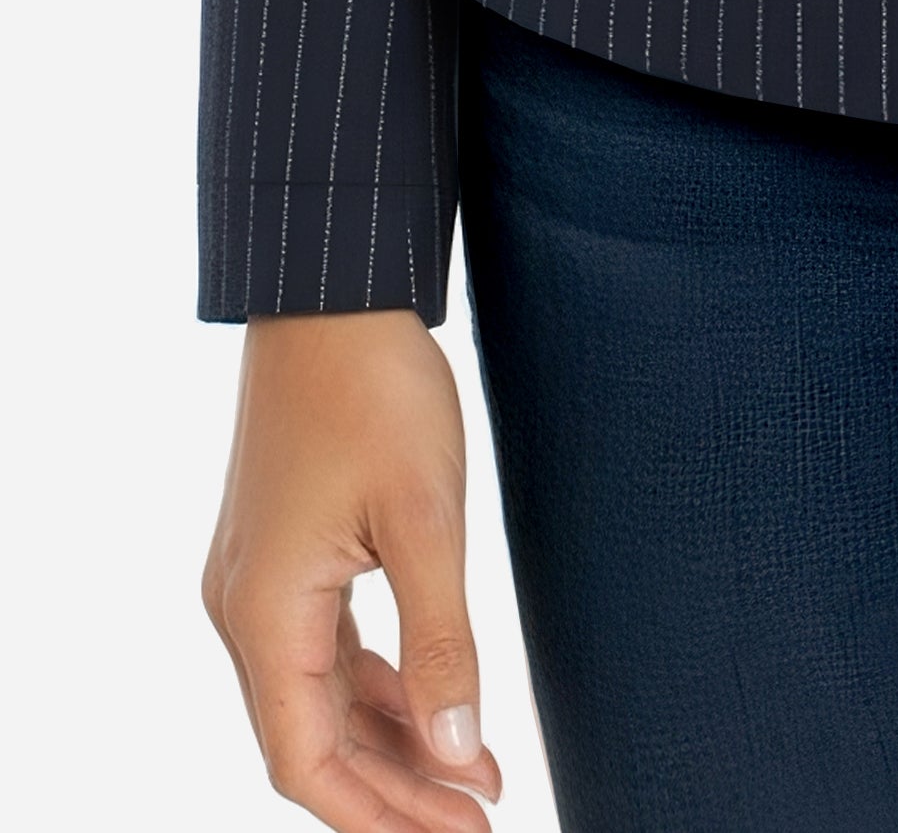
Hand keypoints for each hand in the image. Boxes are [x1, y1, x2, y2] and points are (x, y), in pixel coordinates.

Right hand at [203, 311, 504, 830]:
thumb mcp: (426, 518)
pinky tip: (439, 704)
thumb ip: (442, 641)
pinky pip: (326, 649)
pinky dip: (381, 683)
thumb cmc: (375, 390)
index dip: (380, 814)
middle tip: (480, 816)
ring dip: (394, 740)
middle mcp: (244, 608)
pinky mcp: (285, 552)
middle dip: (395, 789)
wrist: (335, 291)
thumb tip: (458, 754)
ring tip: (477, 775)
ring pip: (321, 698)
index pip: (306, 762)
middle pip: (312, 740)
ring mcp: (260, 580)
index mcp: (263, 613)